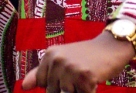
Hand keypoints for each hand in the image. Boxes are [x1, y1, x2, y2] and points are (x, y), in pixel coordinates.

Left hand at [21, 32, 135, 92]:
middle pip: (53, 92)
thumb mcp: (61, 59)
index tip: (68, 74)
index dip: (55, 84)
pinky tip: (93, 81)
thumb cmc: (85, 56)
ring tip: (84, 79)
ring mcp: (71, 69)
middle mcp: (58, 60)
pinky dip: (89, 91)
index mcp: (50, 55)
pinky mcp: (85, 77)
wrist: (112, 47)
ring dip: (78, 90)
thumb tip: (23, 87)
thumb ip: (40, 73)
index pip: (41, 84)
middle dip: (67, 89)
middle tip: (78, 75)